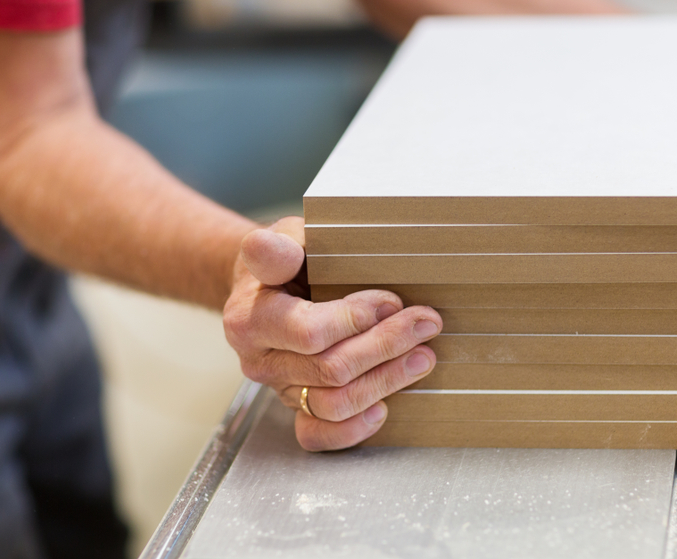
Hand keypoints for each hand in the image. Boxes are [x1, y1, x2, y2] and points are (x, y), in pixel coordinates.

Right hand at [223, 216, 440, 450]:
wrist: (263, 292)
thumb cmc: (283, 264)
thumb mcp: (281, 241)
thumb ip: (278, 249)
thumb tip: (271, 248)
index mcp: (252, 319)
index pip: (309, 332)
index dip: (357, 319)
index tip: (391, 301)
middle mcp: (261, 361)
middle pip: (330, 369)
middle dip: (386, 346)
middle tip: (424, 323)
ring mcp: (279, 388)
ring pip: (333, 404)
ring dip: (385, 382)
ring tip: (422, 357)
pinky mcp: (294, 408)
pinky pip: (318, 435)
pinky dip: (352, 430)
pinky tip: (383, 409)